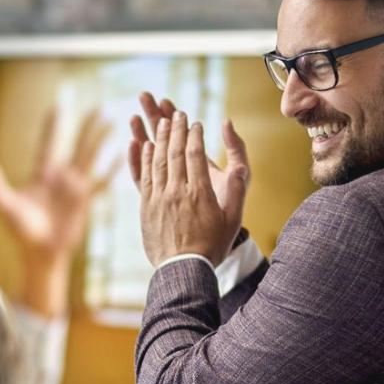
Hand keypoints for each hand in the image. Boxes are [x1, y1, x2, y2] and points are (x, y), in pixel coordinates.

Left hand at [0, 106, 119, 263]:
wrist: (41, 254)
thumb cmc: (20, 231)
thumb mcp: (5, 206)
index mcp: (41, 176)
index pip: (48, 145)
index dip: (53, 127)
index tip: (58, 106)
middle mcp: (60, 178)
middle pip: (76, 145)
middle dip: (86, 127)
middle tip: (97, 107)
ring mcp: (74, 189)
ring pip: (90, 158)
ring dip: (101, 141)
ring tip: (113, 123)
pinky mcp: (84, 202)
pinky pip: (101, 183)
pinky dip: (111, 170)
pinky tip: (122, 157)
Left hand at [130, 93, 249, 265]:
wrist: (183, 270)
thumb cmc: (212, 246)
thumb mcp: (233, 219)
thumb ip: (236, 190)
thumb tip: (239, 165)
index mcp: (200, 192)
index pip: (196, 154)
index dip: (195, 135)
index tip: (196, 123)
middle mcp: (177, 192)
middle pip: (175, 152)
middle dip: (176, 129)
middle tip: (177, 113)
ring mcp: (159, 199)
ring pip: (158, 161)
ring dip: (159, 138)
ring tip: (161, 121)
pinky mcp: (146, 207)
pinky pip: (145, 176)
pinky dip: (145, 158)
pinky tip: (145, 146)